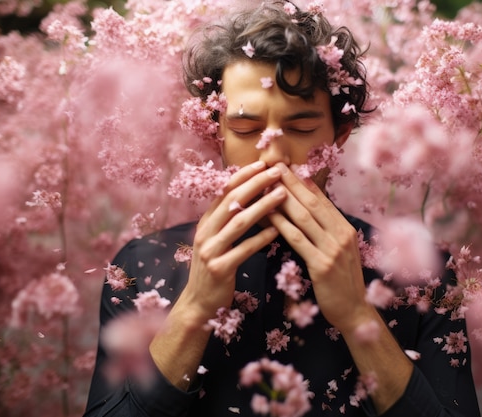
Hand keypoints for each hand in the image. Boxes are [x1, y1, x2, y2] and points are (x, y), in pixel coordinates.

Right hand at [177, 161, 286, 322]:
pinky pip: (243, 250)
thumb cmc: (214, 268)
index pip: (224, 191)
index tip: (263, 164)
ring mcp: (210, 251)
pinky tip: (278, 231)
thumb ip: (228, 220)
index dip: (243, 175)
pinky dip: (261, 239)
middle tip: (276, 172)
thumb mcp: (216, 240)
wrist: (198, 303)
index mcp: (205, 222)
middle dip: (256, 184)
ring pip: (239, 223)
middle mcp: (205, 232)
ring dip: (263, 206)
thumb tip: (249, 195)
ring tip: (283, 195)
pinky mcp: (219, 269)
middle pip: (232, 201)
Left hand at [267, 163, 374, 332]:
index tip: (287, 166)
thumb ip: (326, 232)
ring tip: (266, 184)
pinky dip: (282, 224)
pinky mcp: (322, 265)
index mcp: (345, 228)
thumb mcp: (339, 252)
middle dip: (292, 182)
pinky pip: (298, 239)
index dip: (303, 181)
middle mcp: (341, 234)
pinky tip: (268, 215)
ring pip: (304, 217)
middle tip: (274, 165)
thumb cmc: (341, 283)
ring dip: (283, 198)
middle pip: (312, 202)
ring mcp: (333, 249)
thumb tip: (307, 212)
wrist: (354, 311)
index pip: (322, 199)